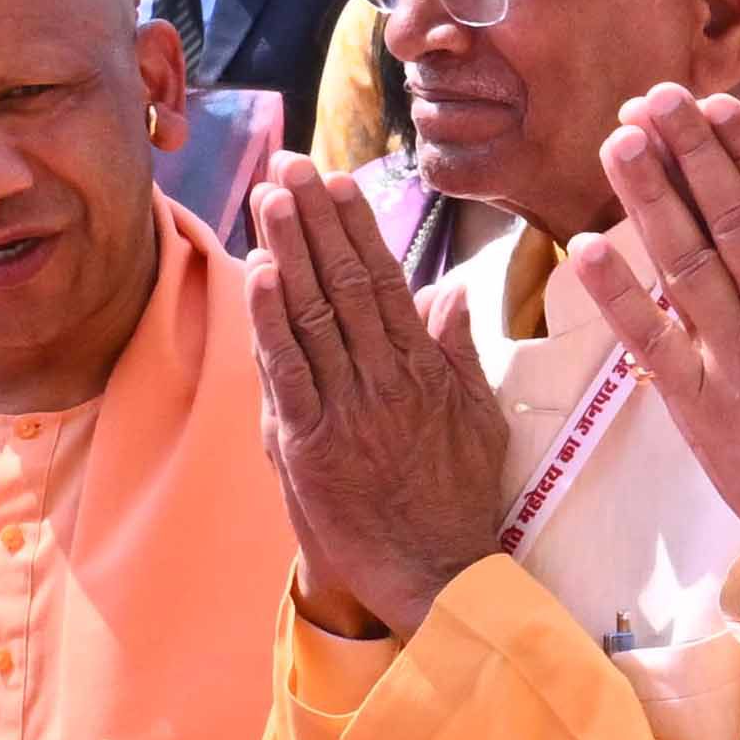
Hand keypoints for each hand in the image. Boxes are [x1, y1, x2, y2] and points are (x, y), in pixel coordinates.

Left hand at [248, 154, 509, 637]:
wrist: (437, 573)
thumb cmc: (458, 499)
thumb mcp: (479, 419)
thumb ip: (459, 352)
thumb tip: (453, 291)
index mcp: (425, 367)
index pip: (384, 278)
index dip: (357, 225)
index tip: (336, 181)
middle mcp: (386, 378)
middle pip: (344, 281)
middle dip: (314, 219)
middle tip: (290, 166)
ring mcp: (347, 409)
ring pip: (315, 314)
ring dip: (289, 249)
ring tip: (268, 196)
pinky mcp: (312, 444)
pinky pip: (290, 370)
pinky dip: (272, 320)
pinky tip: (260, 272)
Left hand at [561, 88, 739, 541]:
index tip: (719, 102)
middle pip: (731, 222)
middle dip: (690, 154)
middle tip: (653, 95)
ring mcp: (736, 365)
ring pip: (687, 267)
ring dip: (650, 200)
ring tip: (618, 139)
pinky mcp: (697, 411)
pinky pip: (650, 345)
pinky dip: (617, 298)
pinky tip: (585, 249)